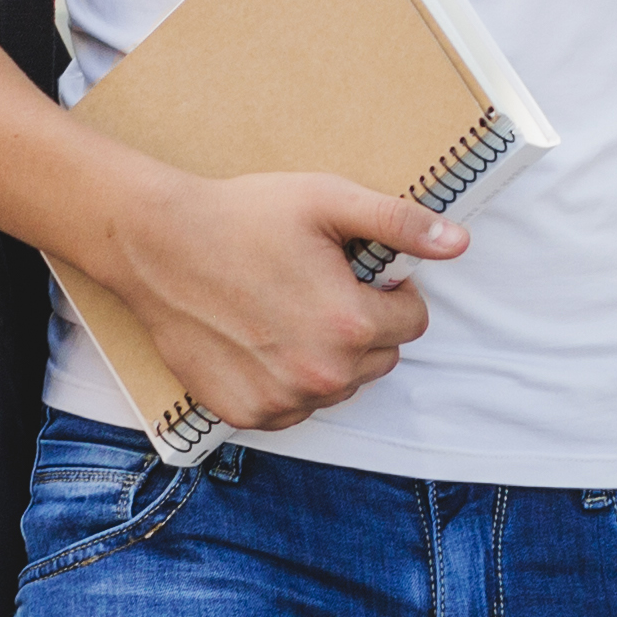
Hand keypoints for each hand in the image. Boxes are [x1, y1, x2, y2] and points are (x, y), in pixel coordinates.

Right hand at [90, 171, 459, 430]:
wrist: (158, 245)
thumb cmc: (243, 216)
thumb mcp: (328, 202)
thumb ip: (399, 224)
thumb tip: (458, 243)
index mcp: (349, 325)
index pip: (413, 323)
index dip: (392, 293)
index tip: (358, 273)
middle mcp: (321, 375)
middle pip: (380, 358)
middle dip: (363, 326)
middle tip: (319, 287)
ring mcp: (282, 401)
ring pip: (340, 386)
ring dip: (329, 357)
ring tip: (288, 311)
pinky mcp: (247, 414)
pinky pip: (295, 407)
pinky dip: (289, 381)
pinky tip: (263, 340)